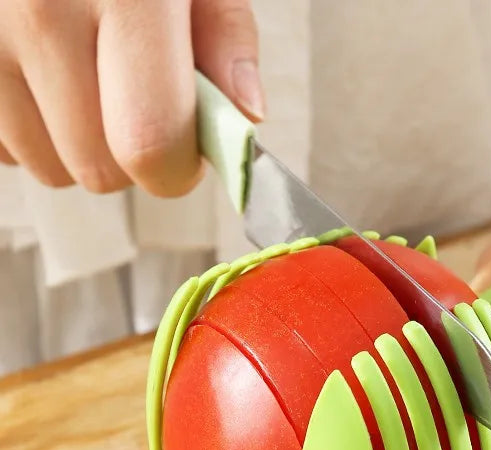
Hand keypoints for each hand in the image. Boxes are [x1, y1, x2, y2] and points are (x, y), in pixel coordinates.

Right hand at [0, 0, 262, 196]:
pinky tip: (39, 68)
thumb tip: (244, 115)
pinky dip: (28, 125)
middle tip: (132, 97)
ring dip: (75, 144)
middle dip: (129, 156)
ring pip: (47, 167)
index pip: (151, 143)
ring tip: (81, 72)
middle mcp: (40, 8)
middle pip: (99, 170)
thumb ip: (225, 35)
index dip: (177, 168)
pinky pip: (3, 146)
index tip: (187, 149)